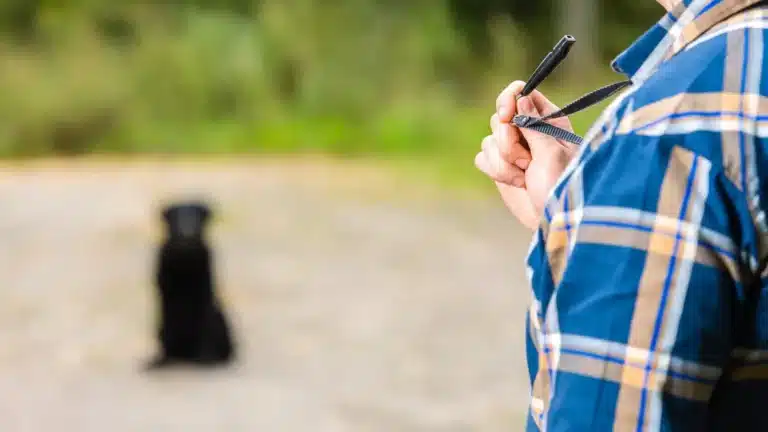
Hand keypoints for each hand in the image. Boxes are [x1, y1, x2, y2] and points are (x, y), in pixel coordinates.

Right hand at [475, 81, 577, 229]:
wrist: (552, 219)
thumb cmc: (561, 186)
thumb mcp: (552, 153)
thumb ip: (534, 124)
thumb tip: (521, 96)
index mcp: (548, 120)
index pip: (520, 92)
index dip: (509, 100)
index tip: (508, 117)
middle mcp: (528, 131)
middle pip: (500, 118)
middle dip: (508, 143)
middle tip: (526, 162)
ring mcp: (512, 149)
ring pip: (488, 141)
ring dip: (504, 163)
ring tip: (525, 177)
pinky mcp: (500, 166)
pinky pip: (482, 158)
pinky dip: (496, 171)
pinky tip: (516, 182)